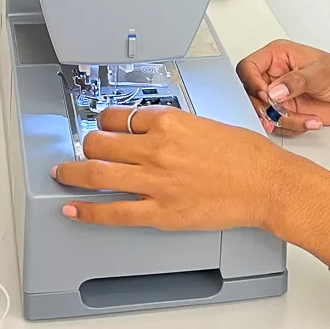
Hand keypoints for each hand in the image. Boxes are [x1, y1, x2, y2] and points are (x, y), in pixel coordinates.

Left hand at [51, 105, 289, 229]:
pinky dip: (87, 211)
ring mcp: (155, 181)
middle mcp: (157, 148)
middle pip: (101, 142)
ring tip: (62, 173)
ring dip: (73, 173)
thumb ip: (176, 129)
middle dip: (87, 145)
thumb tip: (154, 133)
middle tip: (83, 149)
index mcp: (170, 122)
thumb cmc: (248, 155)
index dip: (106, 121)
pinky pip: (113, 212)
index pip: (121, 116)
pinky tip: (72, 209)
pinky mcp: (160, 212)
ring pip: (97, 173)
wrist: (267, 184)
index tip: (102, 125)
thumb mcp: (207, 124)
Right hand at [236, 40, 329, 134]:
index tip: (266, 97)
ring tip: (306, 118)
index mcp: (278, 57)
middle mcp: (275, 76)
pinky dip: (294, 127)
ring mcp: (281, 95)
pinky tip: (311, 121)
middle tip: (280, 115)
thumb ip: (296, 82)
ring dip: (285, 121)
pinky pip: (279, 125)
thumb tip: (274, 91)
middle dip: (266, 109)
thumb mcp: (321, 74)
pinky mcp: (288, 112)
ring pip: (264, 113)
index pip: (248, 68)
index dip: (252, 84)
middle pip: (251, 95)